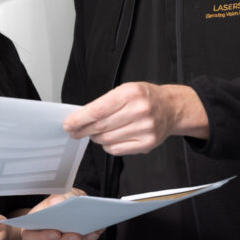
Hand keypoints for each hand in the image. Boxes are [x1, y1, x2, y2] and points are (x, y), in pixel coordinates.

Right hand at [20, 191, 100, 239]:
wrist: (61, 208)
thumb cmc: (55, 202)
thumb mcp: (55, 195)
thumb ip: (57, 198)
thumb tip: (60, 203)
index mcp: (31, 229)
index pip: (31, 238)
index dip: (42, 238)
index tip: (56, 233)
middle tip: (77, 235)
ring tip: (92, 232)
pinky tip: (95, 232)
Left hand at [62, 82, 208, 154]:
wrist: (171, 107)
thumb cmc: (145, 97)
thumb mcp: (126, 90)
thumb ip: (105, 103)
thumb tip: (80, 117)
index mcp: (131, 93)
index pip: (98, 110)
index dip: (80, 119)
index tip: (69, 124)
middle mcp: (140, 110)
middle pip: (101, 126)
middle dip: (83, 130)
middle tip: (74, 131)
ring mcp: (145, 128)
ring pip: (107, 139)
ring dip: (96, 138)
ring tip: (95, 132)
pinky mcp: (148, 143)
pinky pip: (117, 149)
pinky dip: (108, 146)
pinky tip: (109, 139)